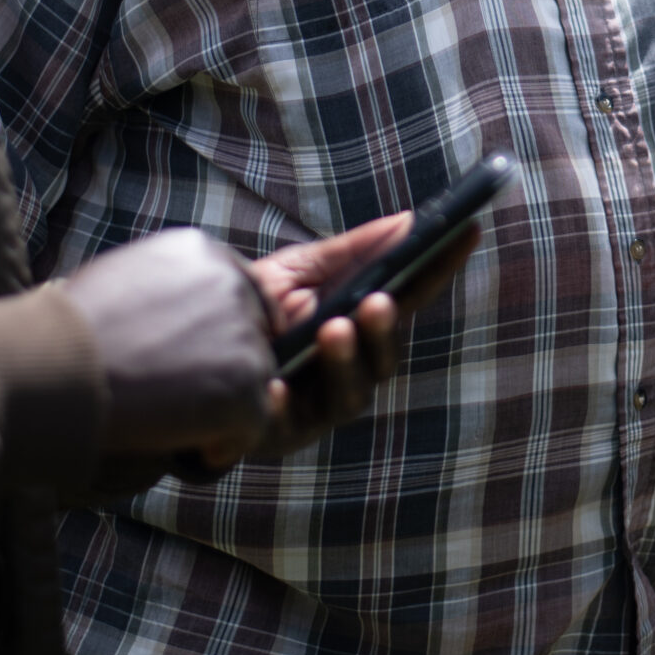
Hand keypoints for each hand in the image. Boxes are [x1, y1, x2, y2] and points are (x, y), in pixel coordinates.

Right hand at [63, 228, 274, 456]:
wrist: (55, 369)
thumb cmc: (69, 334)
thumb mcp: (123, 281)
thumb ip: (167, 290)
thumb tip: (182, 323)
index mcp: (201, 252)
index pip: (242, 294)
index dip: (224, 335)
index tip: (198, 362)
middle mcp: (232, 284)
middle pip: (255, 337)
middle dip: (226, 370)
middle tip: (177, 396)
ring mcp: (244, 335)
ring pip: (256, 383)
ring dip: (222, 408)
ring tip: (169, 419)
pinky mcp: (246, 384)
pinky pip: (253, 426)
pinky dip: (225, 444)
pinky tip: (188, 445)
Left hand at [221, 212, 478, 463]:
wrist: (188, 353)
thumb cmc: (254, 309)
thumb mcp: (299, 272)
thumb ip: (352, 252)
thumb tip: (408, 220)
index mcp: (359, 329)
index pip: (408, 299)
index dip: (439, 268)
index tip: (466, 231)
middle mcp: (347, 373)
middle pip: (382, 359)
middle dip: (383, 331)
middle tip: (377, 301)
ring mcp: (314, 407)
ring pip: (348, 395)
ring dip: (344, 363)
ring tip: (332, 329)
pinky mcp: (274, 434)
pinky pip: (280, 422)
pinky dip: (279, 403)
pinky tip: (272, 385)